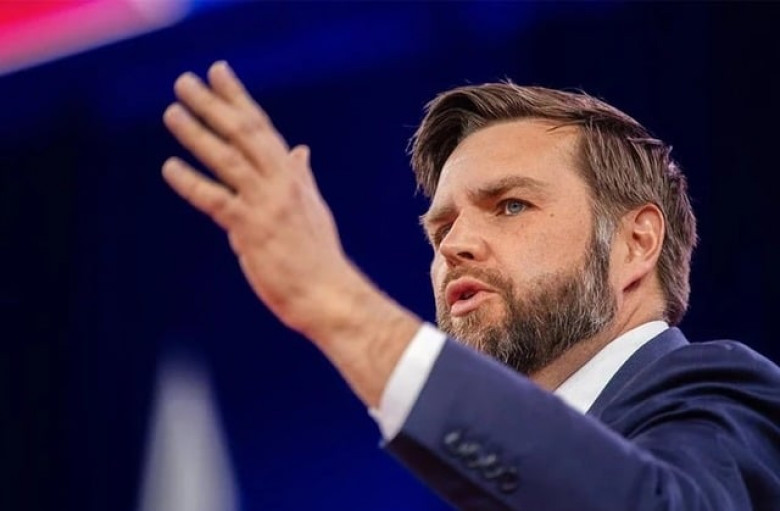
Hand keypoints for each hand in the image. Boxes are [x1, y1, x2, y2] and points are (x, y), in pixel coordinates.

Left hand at [162, 61, 355, 336]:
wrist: (328, 293)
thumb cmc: (318, 255)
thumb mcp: (312, 207)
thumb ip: (300, 176)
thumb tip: (300, 150)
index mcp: (292, 177)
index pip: (262, 128)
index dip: (238, 98)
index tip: (219, 72)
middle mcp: (280, 183)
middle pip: (244, 133)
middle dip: (214, 105)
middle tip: (185, 81)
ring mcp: (266, 204)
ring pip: (228, 160)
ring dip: (198, 134)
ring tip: (172, 112)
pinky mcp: (252, 230)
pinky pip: (217, 200)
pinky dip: (192, 183)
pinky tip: (170, 167)